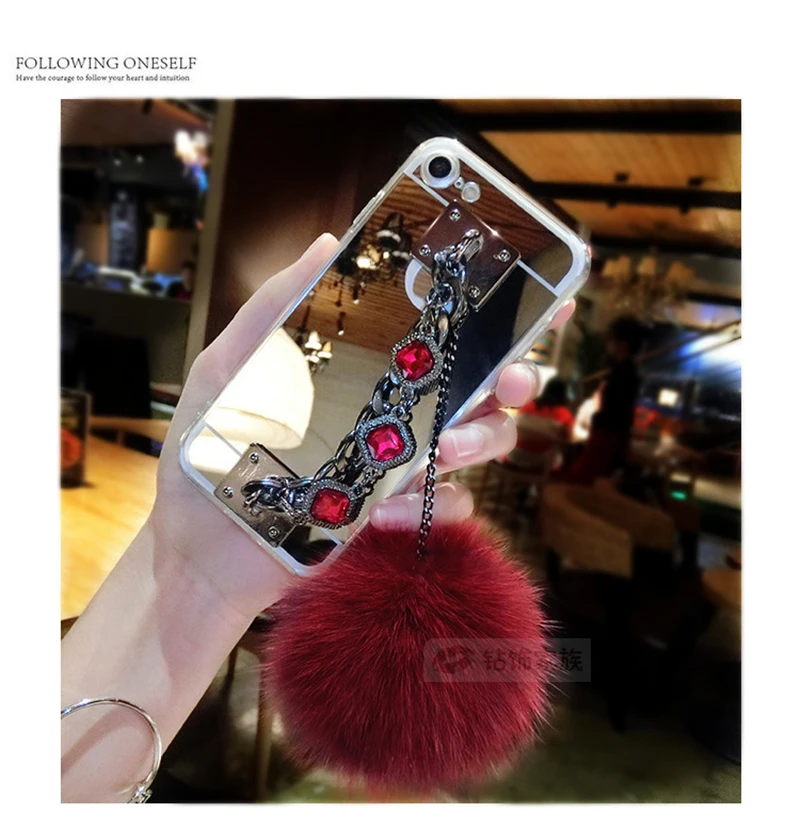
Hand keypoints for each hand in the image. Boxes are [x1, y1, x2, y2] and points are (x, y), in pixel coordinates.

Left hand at [152, 235, 573, 617]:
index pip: (442, 329)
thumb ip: (276, 305)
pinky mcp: (398, 508)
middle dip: (513, 378)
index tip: (547, 296)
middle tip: (507, 381)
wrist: (204, 544)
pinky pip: (450, 505)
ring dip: (476, 441)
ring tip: (435, 451)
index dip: (502, 311)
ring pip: (482, 440)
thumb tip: (325, 243)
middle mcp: (397, 404)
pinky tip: (384, 508)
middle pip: (484, 384)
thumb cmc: (213, 446)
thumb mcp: (232, 364)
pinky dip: (433, 504)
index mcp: (369, 363)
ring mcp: (402, 458)